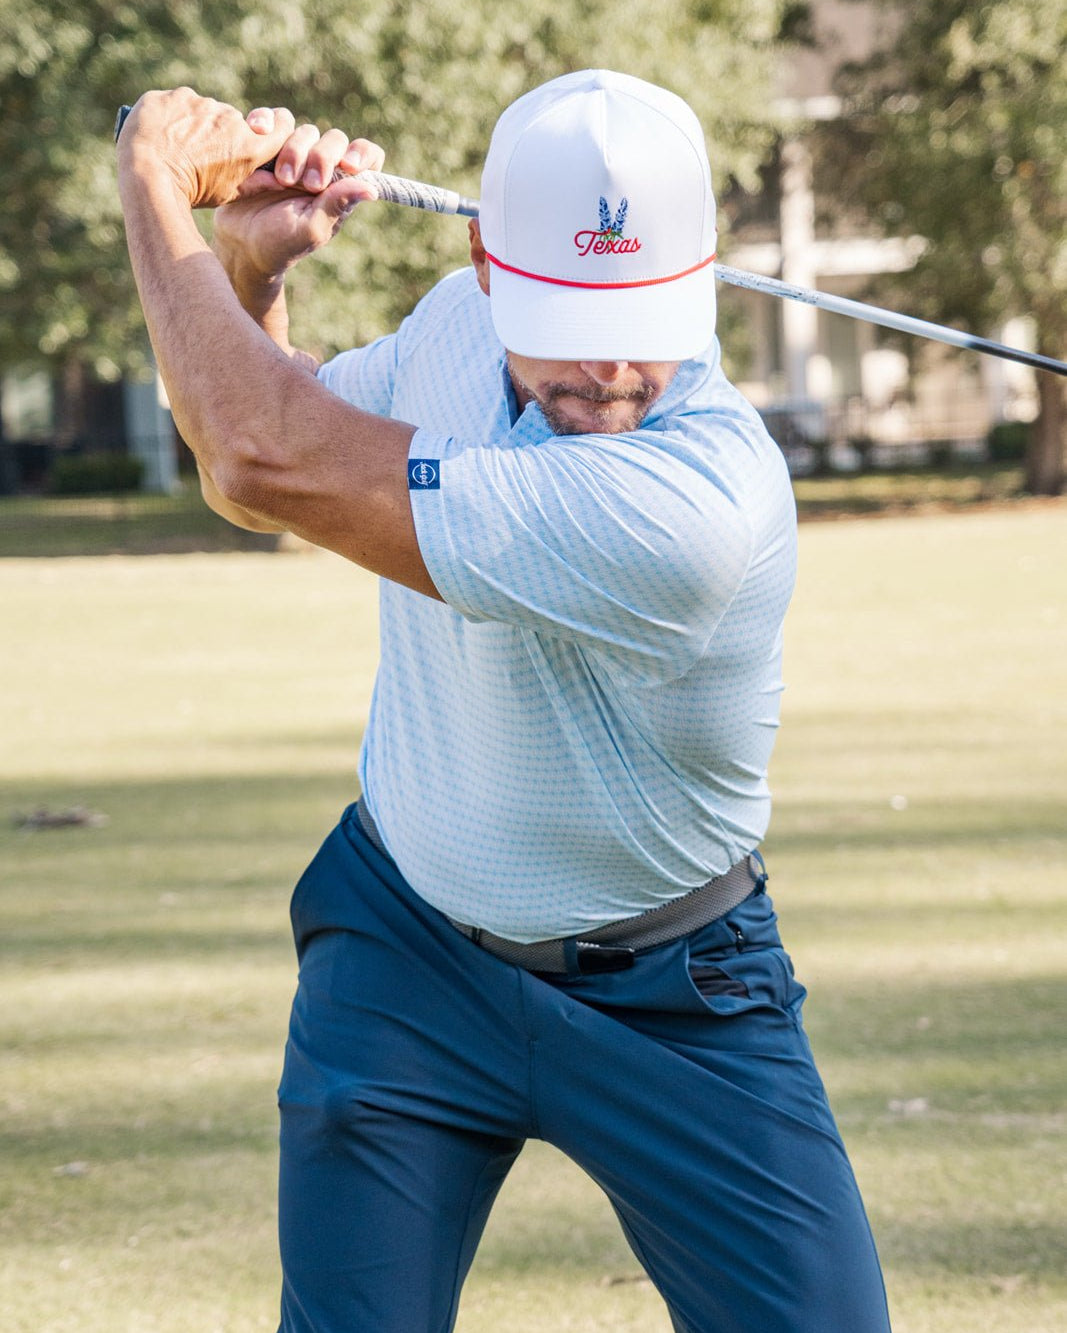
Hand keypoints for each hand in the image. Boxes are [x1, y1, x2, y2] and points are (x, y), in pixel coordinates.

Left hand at [118, 88, 298, 208]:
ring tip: (178, 147)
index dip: (273, 132)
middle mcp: (231, 119)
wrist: (149, 175)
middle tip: (202, 155)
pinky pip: (180, 102)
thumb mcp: (228, 194)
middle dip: (223, 134)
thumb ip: (256, 184)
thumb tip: (278, 180)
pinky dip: (174, 115)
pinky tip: (164, 134)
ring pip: (206, 111)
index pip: (278, 128)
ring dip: (197, 123)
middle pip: (234, 122)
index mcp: (249, 145)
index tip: (262, 138)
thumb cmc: (192, 192)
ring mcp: (202, 103)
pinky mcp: (176, 95)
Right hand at [213, 110, 383, 279]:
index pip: (367, 157)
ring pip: (303, 129)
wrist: (239, 241)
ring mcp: (293, 153)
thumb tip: (372, 190)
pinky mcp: (266, 143)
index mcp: (340, 187)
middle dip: (321, 158)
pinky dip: (265, 121)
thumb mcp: (311, 229)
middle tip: (306, 185)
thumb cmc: (281, 243)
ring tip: (279, 180)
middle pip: (334, 139)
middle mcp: (321, 166)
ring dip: (293, 151)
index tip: (348, 166)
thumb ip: (338, 205)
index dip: (362, 154)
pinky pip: (271, 119)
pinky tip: (259, 133)